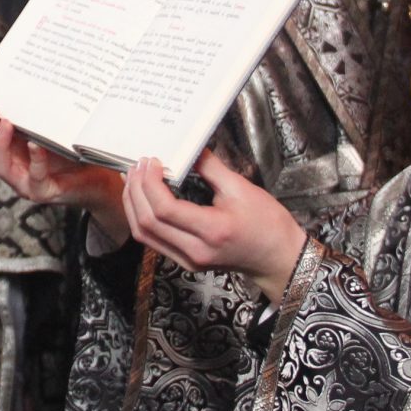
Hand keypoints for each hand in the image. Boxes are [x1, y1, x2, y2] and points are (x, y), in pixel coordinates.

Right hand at [0, 105, 129, 245]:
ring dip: (0, 144)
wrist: (99, 178)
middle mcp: (12, 168)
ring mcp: (25, 183)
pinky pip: (34, 177)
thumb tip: (30, 83)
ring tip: (7, 124)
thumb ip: (36, 116)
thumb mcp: (50, 129)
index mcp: (9, 151)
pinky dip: (34, 160)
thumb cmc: (73, 151)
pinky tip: (36, 145)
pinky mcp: (43, 192)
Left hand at [122, 150, 306, 299]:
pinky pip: (153, 241)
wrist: (278, 258)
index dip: (150, 183)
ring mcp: (188, 260)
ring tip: (132, 179)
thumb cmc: (267, 224)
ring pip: (144, 234)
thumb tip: (189, 149)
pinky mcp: (185, 261)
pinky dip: (142, 217)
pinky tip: (142, 199)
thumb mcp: (242, 189)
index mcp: (212, 230)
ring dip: (133, 205)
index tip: (152, 162)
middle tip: (137, 166)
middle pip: (147, 223)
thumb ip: (210, 168)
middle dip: (135, 190)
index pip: (165, 210)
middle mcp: (196, 250)